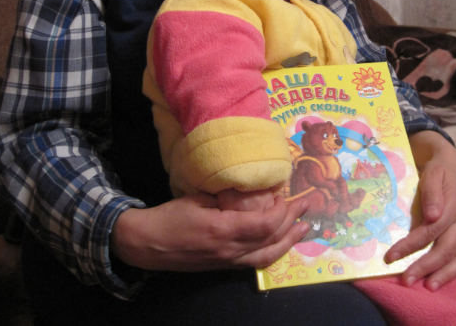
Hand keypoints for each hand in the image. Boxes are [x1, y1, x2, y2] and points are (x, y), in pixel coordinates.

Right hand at [111, 193, 309, 271]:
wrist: (147, 245)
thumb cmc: (170, 217)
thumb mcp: (197, 198)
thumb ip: (224, 197)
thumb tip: (248, 189)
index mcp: (223, 231)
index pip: (264, 225)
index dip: (282, 212)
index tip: (288, 195)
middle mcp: (229, 251)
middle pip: (271, 241)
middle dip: (292, 223)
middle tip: (307, 206)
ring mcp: (227, 262)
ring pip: (267, 256)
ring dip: (288, 241)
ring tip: (304, 228)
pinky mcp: (223, 266)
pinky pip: (255, 261)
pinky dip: (272, 250)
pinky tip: (280, 242)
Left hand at [384, 131, 455, 290]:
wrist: (453, 164)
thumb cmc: (437, 169)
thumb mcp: (432, 173)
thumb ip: (432, 192)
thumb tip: (433, 215)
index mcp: (453, 207)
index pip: (430, 232)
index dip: (410, 246)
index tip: (391, 256)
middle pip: (446, 250)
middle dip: (425, 267)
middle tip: (407, 280)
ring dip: (446, 275)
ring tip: (429, 287)